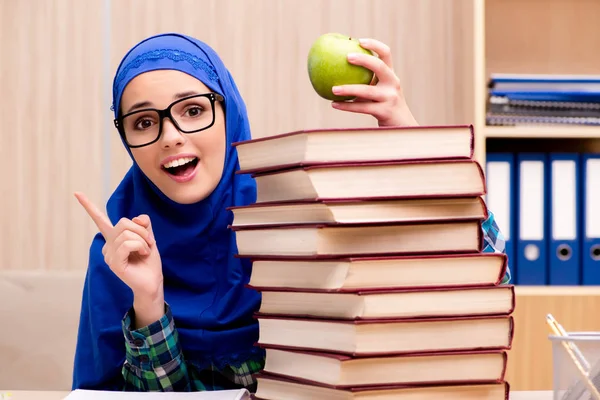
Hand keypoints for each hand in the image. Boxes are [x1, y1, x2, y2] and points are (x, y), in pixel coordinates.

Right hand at [74, 192, 163, 325]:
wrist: (153, 281)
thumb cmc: (149, 261)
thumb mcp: (148, 238)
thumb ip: (143, 225)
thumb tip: (137, 218)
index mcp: (114, 238)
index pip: (100, 220)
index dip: (88, 206)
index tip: (77, 193)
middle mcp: (108, 245)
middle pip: (123, 223)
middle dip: (141, 230)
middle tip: (148, 242)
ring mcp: (109, 255)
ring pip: (126, 233)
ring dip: (142, 240)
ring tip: (145, 251)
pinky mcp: (114, 263)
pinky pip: (127, 244)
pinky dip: (140, 246)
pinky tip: (143, 254)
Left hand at [331, 38, 418, 126]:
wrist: (401, 127)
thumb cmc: (383, 106)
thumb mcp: (378, 91)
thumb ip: (364, 81)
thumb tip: (335, 69)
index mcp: (390, 75)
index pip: (386, 54)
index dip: (374, 45)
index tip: (359, 41)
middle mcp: (392, 84)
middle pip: (379, 67)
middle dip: (364, 60)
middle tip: (347, 57)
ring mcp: (390, 98)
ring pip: (367, 91)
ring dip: (349, 89)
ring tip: (333, 88)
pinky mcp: (385, 111)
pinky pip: (362, 108)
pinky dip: (347, 106)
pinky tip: (333, 104)